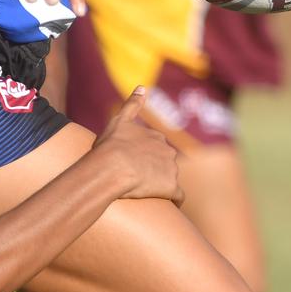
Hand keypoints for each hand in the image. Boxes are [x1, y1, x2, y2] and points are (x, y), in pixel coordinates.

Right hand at [94, 87, 183, 205]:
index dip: (145, 155)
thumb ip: (133, 104)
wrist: (112, 168)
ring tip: (148, 192)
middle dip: (158, 169)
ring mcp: (171, 170)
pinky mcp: (171, 188)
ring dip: (163, 183)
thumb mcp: (119, 120)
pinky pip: (178, 197)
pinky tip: (168, 205)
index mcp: (156, 137)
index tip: (135, 163)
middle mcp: (168, 151)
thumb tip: (143, 86)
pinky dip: (175, 200)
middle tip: (140, 179)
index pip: (156, 147)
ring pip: (171, 178)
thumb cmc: (111, 145)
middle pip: (166, 162)